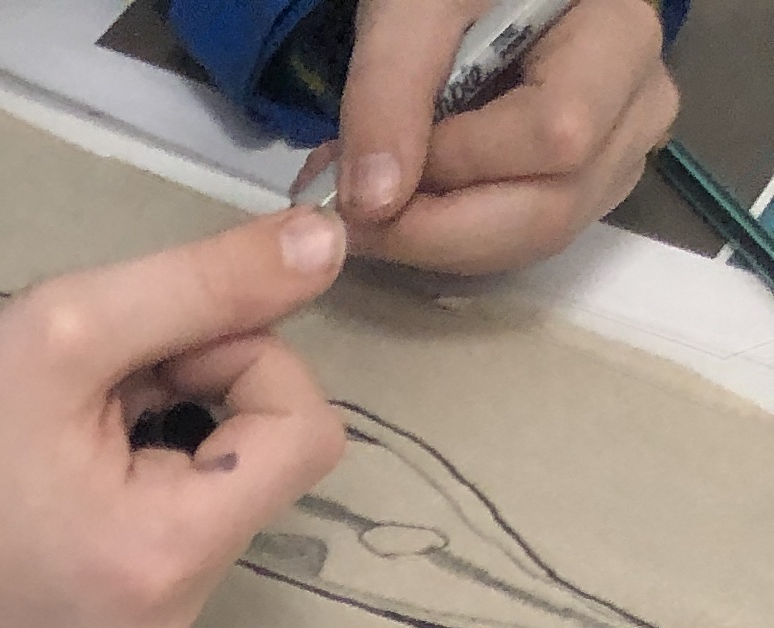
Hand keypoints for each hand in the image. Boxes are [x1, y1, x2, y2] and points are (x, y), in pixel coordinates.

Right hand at [0, 206, 350, 627]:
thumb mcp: (71, 325)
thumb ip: (208, 282)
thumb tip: (329, 247)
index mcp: (165, 556)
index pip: (305, 434)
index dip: (252, 361)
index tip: (161, 352)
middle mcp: (168, 621)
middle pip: (268, 470)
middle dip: (204, 403)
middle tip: (103, 392)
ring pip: (227, 504)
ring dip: (175, 443)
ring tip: (73, 441)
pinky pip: (180, 548)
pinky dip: (148, 493)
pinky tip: (69, 484)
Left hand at [307, 0, 676, 271]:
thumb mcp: (413, 9)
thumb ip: (389, 91)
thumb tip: (374, 203)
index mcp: (618, 35)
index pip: (558, 135)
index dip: (457, 165)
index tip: (370, 164)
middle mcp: (639, 103)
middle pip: (553, 208)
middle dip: (439, 229)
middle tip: (353, 212)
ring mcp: (620, 153)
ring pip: (537, 237)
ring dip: (439, 239)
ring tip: (372, 200)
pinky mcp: (589, 187)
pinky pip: (523, 240)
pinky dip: (453, 236)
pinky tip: (408, 202)